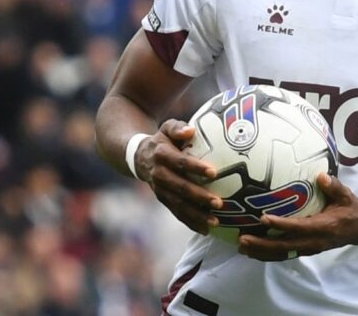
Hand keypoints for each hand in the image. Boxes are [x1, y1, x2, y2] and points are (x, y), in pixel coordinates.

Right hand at [137, 119, 222, 233]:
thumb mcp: (166, 128)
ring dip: (196, 214)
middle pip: (179, 187)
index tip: (213, 172)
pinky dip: (190, 222)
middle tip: (218, 203)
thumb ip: (177, 128)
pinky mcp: (162, 199)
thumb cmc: (162, 139)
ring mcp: (159, 189)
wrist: (138, 157)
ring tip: (215, 221)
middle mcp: (158, 174)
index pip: (180, 162)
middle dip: (199, 196)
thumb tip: (190, 131)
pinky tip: (206, 229)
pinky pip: (176, 212)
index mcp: (161, 155)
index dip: (195, 167)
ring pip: (178, 204)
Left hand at [238, 173, 357, 260]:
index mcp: (323, 227)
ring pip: (282, 254)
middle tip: (243, 239)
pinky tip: (254, 252)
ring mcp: (309, 248)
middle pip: (284, 246)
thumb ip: (334, 187)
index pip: (298, 227)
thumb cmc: (351, 209)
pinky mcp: (306, 250)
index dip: (280, 224)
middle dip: (262, 245)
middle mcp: (314, 241)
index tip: (263, 218)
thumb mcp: (346, 195)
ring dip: (261, 252)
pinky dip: (268, 255)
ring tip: (242, 247)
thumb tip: (320, 175)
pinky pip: (285, 255)